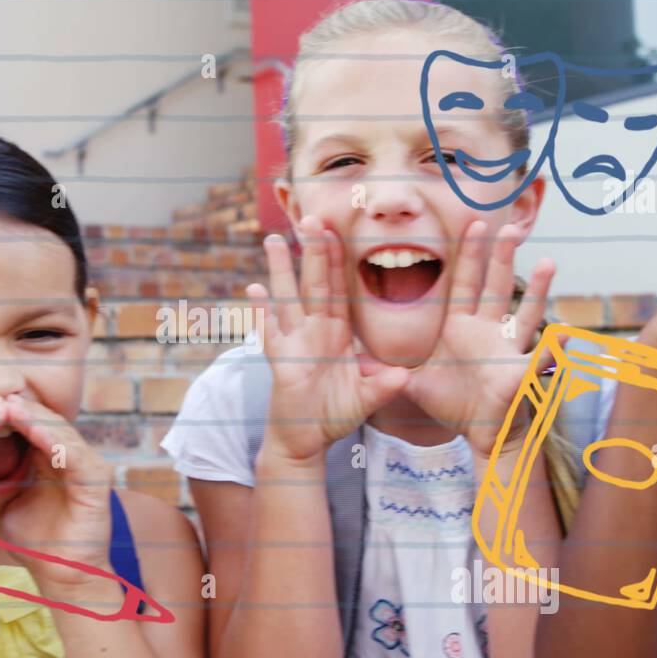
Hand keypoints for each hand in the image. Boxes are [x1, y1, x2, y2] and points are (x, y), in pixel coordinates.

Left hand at [0, 395, 114, 589]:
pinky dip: (53, 440)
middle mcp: (75, 456)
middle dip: (18, 407)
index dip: (5, 413)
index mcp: (54, 458)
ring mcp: (90, 465)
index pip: (30, 424)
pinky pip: (74, 454)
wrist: (62, 576)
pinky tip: (33, 431)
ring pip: (60, 431)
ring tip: (8, 406)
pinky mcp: (98, 479)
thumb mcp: (5, 502)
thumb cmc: (35, 542)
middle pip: (46, 420)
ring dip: (35, 418)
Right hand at [246, 215, 410, 461]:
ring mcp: (294, 343)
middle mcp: (314, 331)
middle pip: (315, 284)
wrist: (307, 439)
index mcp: (336, 333)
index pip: (339, 289)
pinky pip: (269, 332)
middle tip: (311, 218)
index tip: (338, 231)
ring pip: (287, 298)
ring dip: (281, 270)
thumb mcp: (366, 398)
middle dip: (313, 252)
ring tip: (274, 240)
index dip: (339, 261)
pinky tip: (253, 290)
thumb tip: (403, 374)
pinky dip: (261, 313)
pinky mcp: (279, 361)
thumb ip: (384, 384)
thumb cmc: (334, 414)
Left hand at [362, 221, 554, 453]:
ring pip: (524, 314)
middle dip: (501, 258)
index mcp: (461, 326)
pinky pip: (539, 362)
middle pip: (495, 287)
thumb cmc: (453, 402)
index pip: (466, 283)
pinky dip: (553, 350)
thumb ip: (385, 368)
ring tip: (548, 263)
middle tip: (509, 226)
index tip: (474, 224)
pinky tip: (566, 335)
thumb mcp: (413, 381)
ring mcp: (506, 351)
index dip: (470, 254)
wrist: (477, 432)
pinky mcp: (518, 377)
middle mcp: (487, 332)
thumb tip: (352, 359)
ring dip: (536, 291)